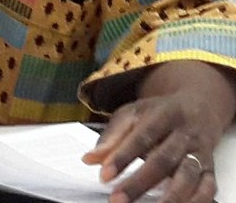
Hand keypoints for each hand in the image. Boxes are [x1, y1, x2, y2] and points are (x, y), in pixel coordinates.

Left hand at [83, 90, 217, 201]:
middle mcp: (183, 133)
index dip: (122, 157)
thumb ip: (112, 136)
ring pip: (187, 176)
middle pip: (162, 160)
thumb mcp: (134, 113)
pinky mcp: (210, 170)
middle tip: (118, 199)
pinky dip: (196, 201)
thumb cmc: (160, 113)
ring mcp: (198, 152)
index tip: (104, 175)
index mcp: (162, 114)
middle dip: (139, 183)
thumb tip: (89, 159)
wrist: (198, 106)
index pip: (141, 136)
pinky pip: (208, 189)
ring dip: (169, 197)